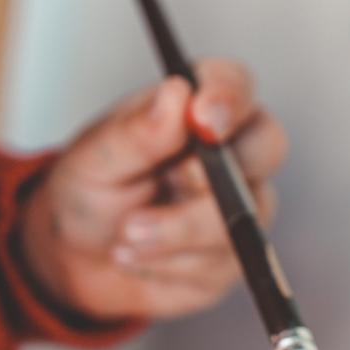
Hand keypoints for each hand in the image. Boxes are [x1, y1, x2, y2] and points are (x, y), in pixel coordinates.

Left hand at [18, 60, 287, 321]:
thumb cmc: (92, 196)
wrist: (82, 261)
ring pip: (240, 216)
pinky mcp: (236, 256)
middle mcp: (232, 154)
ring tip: (127, 234)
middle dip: (210, 175)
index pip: (237, 86)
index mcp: (197, 111)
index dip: (229, 98)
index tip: (203, 120)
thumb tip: (176, 95)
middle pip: (268, 145)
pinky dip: (170, 263)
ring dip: (174, 230)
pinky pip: (221, 262)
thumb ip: (138, 131)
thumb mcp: (95, 159)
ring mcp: (243, 206)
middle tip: (165, 184)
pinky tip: (141, 256)